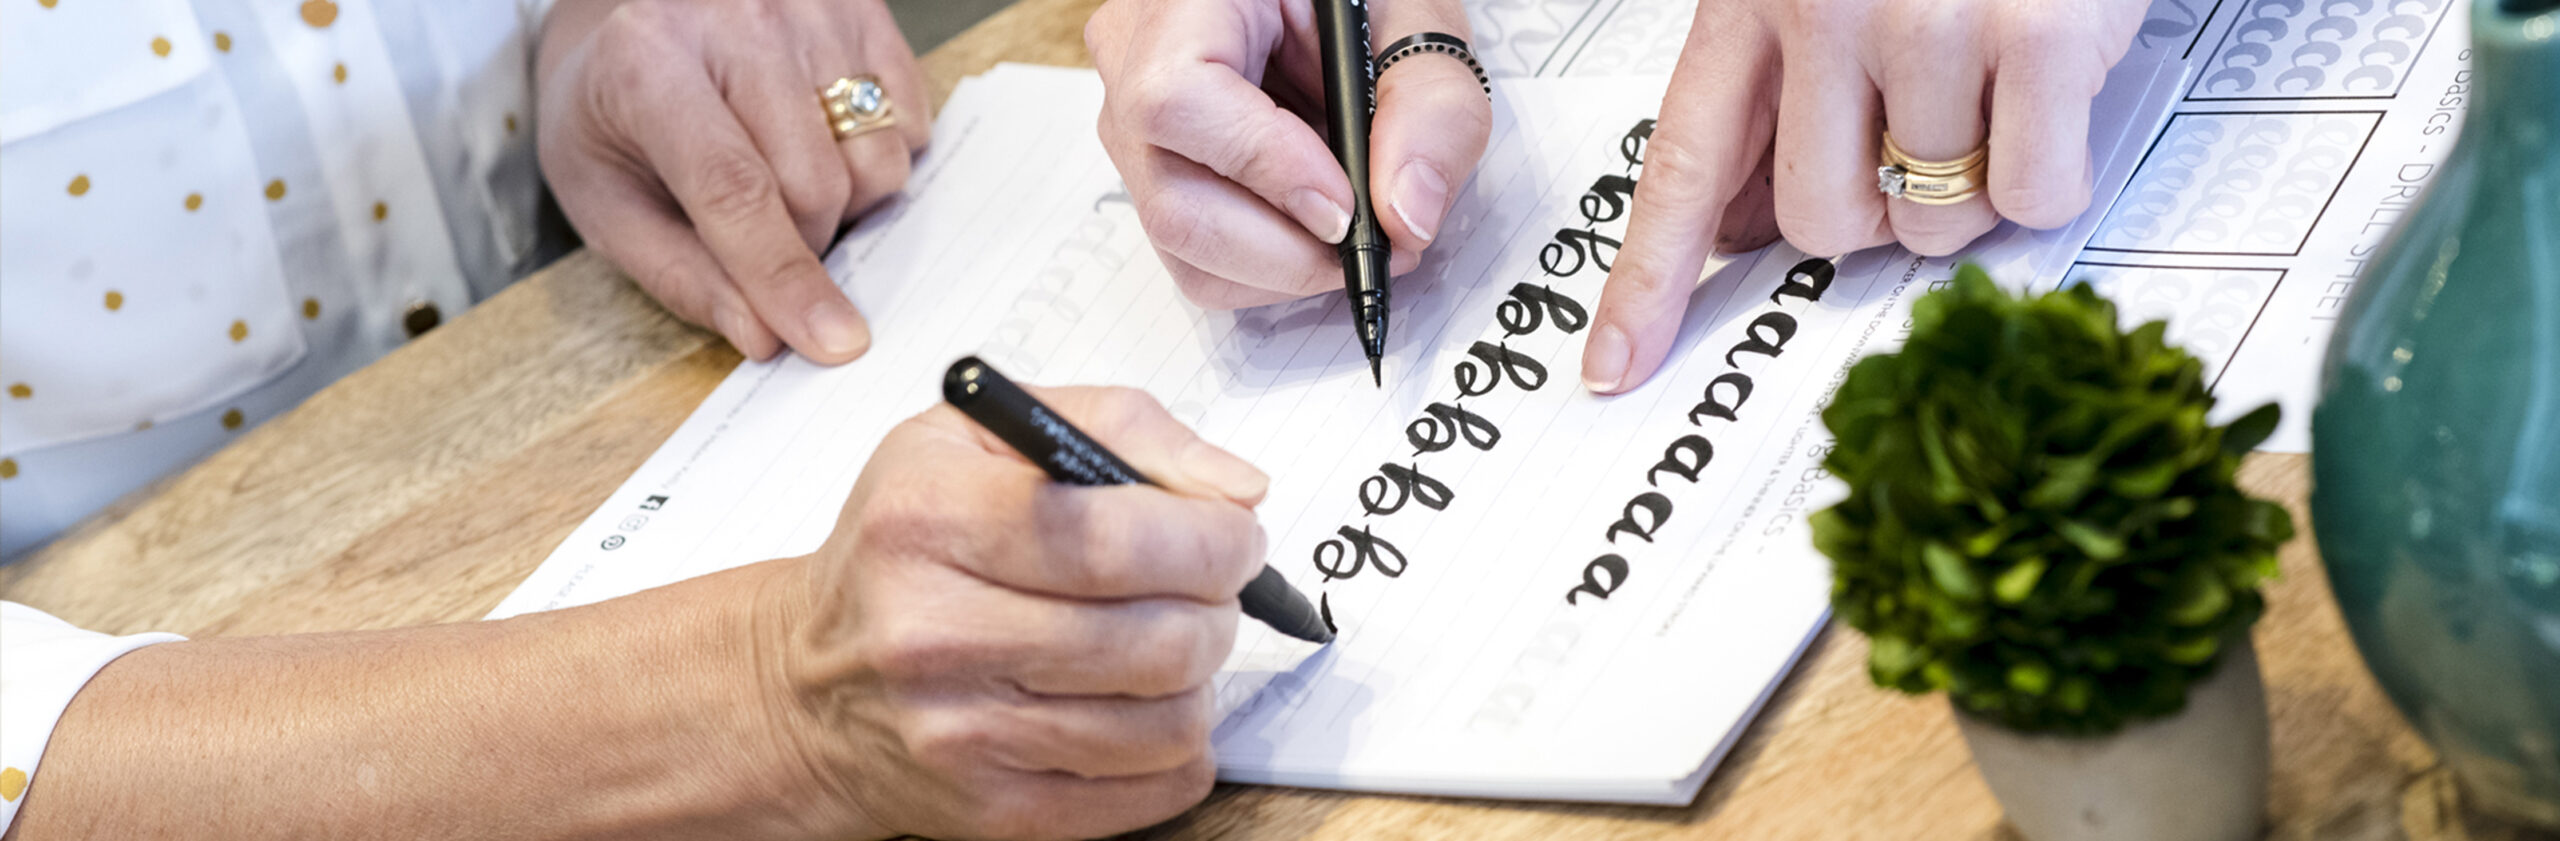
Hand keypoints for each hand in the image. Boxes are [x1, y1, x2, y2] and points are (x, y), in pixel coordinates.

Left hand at [536, 0, 931, 363]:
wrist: (628, 18)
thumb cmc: (613, 114)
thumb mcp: (606, 203)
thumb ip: (681, 275)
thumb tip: (766, 336)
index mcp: (646, 64)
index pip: (734, 189)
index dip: (784, 276)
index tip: (830, 341)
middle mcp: (735, 18)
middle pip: (818, 181)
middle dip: (807, 244)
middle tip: (764, 238)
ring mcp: (807, 6)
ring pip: (878, 156)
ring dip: (850, 202)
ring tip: (792, 180)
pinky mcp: (860, 6)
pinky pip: (912, 120)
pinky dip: (880, 155)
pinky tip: (827, 140)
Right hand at [764, 387, 1270, 839]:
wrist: (807, 684)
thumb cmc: (904, 547)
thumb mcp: (978, 438)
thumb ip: (1121, 429)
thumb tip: (1238, 490)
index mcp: (931, 518)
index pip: (1112, 540)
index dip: (1209, 539)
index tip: (1232, 534)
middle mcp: (935, 631)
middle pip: (1158, 638)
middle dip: (1217, 607)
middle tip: (1205, 589)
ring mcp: (962, 734)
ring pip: (1170, 721)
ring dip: (1197, 678)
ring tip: (1160, 644)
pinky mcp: (993, 811)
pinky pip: (1153, 790)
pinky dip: (1177, 748)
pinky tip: (1138, 706)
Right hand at [1087, 0, 1492, 308]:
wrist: (1337, 11)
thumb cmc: (1361, 6)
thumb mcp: (1419, 27)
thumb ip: (1431, 111)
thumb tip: (1406, 215)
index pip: (1179, 98)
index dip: (1264, 167)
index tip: (1343, 208)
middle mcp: (1136, 60)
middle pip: (1173, 198)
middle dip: (1287, 250)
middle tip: (1369, 244)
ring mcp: (1131, 124)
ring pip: (1180, 242)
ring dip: (1282, 266)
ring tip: (1351, 234)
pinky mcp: (1152, 173)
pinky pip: (1191, 255)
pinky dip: (1265, 267)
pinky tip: (1313, 229)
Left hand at [1580, 0, 2146, 392]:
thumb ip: (1778, 94)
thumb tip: (1741, 230)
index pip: (1683, 166)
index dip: (1648, 280)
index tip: (1615, 362)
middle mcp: (1829, 3)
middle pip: (1820, 221)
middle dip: (1880, 213)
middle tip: (1922, 142)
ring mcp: (1934, 18)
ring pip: (1931, 220)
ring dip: (1973, 191)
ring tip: (1995, 92)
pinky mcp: (2040, 33)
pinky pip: (2031, 193)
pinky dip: (2049, 174)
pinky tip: (2051, 95)